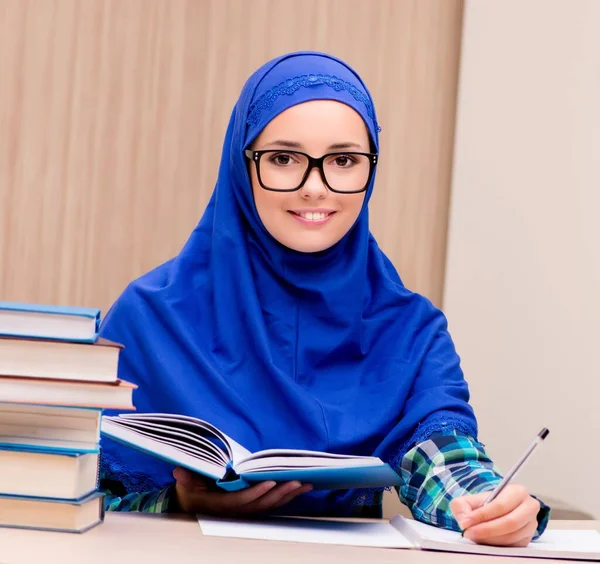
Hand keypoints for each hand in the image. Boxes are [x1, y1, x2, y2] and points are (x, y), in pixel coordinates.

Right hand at [173, 466, 312, 516]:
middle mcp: (236, 511)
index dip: (256, 492)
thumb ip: (186, 479)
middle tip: (297, 481)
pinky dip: (286, 497)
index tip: (270, 481)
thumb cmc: (190, 491)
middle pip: (261, 505)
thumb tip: (180, 471)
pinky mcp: (253, 508)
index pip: (241, 500)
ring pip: (269, 506)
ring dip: (288, 496)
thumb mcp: (185, 485)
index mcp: (220, 505)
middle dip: (280, 493)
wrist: (192, 505)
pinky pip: (271, 504)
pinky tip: (300, 488)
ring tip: (305, 483)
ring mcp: (246, 511)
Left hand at [450, 484, 539, 546]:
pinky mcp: (528, 539)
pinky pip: (512, 545)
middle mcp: (529, 507)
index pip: (500, 505)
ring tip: (474, 536)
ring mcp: (531, 525)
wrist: (497, 510)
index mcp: (517, 492)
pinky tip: (484, 540)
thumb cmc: (486, 503)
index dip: (482, 515)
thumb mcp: (471, 499)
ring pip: (511, 536)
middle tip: (469, 533)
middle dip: (486, 529)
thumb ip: (462, 506)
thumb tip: (464, 522)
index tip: (467, 522)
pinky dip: (496, 545)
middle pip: (510, 522)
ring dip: (490, 538)